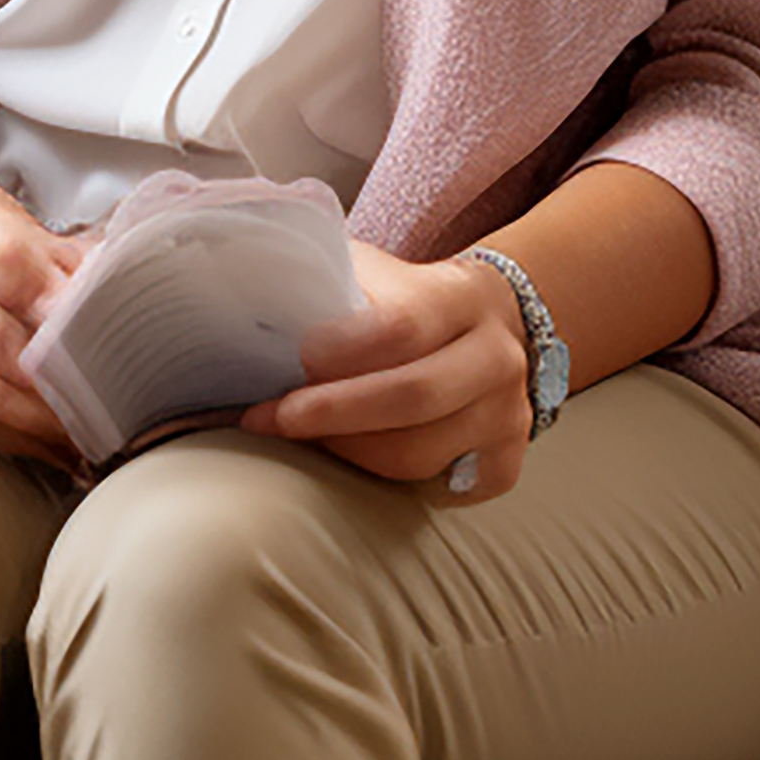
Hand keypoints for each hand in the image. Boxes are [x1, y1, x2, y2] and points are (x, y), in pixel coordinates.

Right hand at [0, 171, 89, 468]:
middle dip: (39, 380)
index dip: (43, 301)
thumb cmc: (9, 250)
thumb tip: (106, 319)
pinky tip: (42, 441)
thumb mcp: (47, 245)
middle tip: (87, 405)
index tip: (79, 335)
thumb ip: (76, 277)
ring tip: (69, 433)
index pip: (0, 261)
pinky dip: (4, 434)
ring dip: (21, 418)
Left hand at [240, 243, 531, 499]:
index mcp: (460, 295)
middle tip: (270, 418)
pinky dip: (390, 482)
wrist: (493, 317)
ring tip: (299, 437)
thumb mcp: (377, 269)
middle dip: (332, 414)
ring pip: (422, 453)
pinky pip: (442, 489)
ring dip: (347, 452)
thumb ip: (328, 281)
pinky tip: (352, 462)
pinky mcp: (509, 460)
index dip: (340, 350)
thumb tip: (251, 298)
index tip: (291, 360)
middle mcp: (496, 356)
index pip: (400, 327)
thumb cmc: (407, 294)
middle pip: (413, 396)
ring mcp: (508, 414)